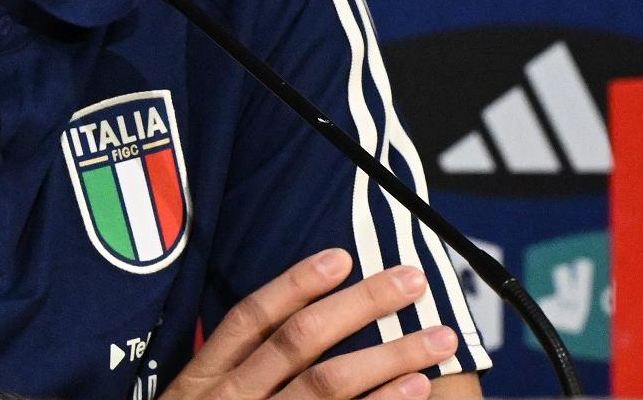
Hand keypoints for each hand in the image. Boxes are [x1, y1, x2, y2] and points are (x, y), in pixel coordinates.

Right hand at [162, 249, 459, 399]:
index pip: (251, 318)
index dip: (296, 283)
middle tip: (412, 281)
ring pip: (327, 385)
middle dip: (361, 306)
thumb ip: (234, 369)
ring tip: (437, 338)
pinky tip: (415, 391)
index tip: (342, 256)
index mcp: (204, 380)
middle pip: (300, 343)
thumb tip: (295, 323)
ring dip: (389, 356)